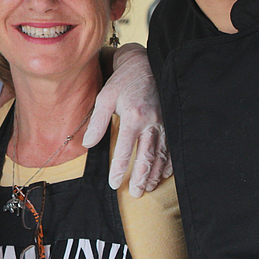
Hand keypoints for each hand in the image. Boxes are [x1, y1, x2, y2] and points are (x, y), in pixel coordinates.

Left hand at [83, 43, 171, 196]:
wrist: (144, 65)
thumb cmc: (122, 82)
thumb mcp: (104, 98)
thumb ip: (97, 122)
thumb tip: (87, 144)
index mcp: (134, 117)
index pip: (126, 150)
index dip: (120, 169)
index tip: (114, 183)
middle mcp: (152, 122)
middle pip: (147, 157)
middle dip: (141, 177)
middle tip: (135, 193)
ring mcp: (164, 123)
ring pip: (161, 155)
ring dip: (155, 173)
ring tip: (147, 187)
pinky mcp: (171, 122)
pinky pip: (172, 147)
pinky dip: (169, 162)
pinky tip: (164, 173)